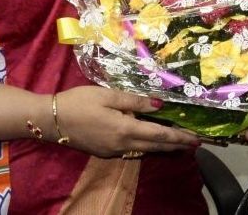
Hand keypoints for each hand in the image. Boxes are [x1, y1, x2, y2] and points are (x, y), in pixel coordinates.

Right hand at [55, 86, 199, 157]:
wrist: (51, 121)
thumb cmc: (78, 102)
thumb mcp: (108, 95)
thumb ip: (135, 101)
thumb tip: (160, 104)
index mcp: (125, 129)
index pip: (159, 134)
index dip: (179, 137)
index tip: (196, 138)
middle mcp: (122, 145)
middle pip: (155, 146)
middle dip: (176, 145)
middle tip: (194, 142)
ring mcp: (113, 151)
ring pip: (144, 151)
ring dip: (162, 147)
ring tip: (177, 142)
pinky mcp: (105, 152)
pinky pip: (132, 151)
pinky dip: (146, 147)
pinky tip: (149, 140)